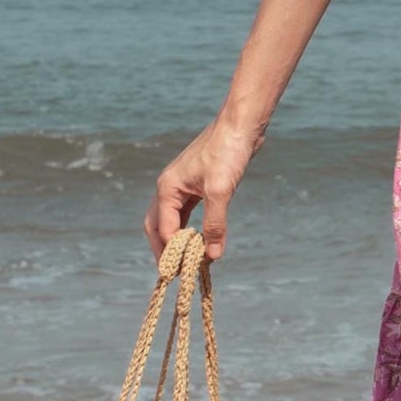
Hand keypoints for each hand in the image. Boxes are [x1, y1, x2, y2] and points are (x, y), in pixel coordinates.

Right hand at [145, 117, 261, 262]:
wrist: (241, 125)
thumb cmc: (228, 152)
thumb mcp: (221, 191)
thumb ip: (215, 224)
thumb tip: (212, 256)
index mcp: (167, 188)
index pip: (163, 229)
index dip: (170, 253)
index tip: (179, 274)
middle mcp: (169, 187)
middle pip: (158, 225)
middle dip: (164, 249)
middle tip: (174, 272)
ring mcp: (183, 185)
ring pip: (172, 219)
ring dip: (177, 239)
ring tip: (184, 262)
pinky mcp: (198, 184)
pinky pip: (187, 212)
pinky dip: (190, 227)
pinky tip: (198, 238)